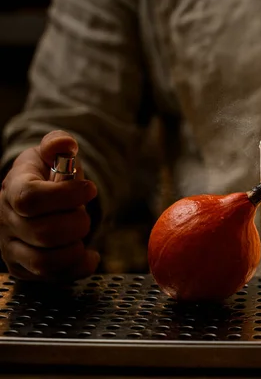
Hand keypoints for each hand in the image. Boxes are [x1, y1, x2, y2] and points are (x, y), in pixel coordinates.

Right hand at [0, 131, 98, 280]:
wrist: (38, 201)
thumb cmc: (47, 176)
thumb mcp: (51, 155)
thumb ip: (58, 145)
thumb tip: (65, 143)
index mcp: (13, 189)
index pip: (30, 198)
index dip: (65, 196)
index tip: (89, 188)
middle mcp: (7, 222)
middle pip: (44, 233)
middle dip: (77, 223)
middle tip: (83, 213)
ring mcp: (12, 248)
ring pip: (45, 261)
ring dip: (76, 248)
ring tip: (82, 233)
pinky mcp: (24, 268)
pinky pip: (53, 278)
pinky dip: (79, 268)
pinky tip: (89, 254)